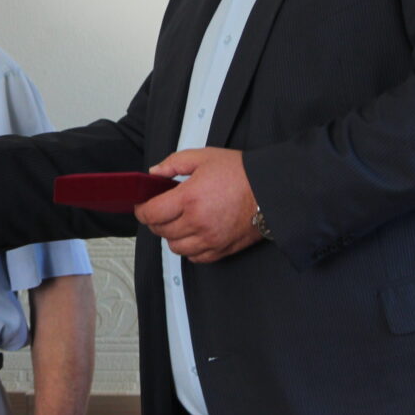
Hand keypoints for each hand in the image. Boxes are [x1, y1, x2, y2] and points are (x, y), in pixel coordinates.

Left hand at [137, 148, 260, 263]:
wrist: (272, 191)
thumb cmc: (241, 173)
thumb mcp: (203, 157)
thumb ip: (174, 164)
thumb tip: (154, 173)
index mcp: (189, 199)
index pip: (151, 214)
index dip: (142, 210)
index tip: (142, 206)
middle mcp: (198, 223)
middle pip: (161, 231)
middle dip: (156, 221)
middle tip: (161, 210)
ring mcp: (210, 239)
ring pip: (176, 247)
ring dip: (172, 236)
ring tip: (178, 222)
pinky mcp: (222, 250)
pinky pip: (195, 257)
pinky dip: (190, 248)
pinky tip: (194, 234)